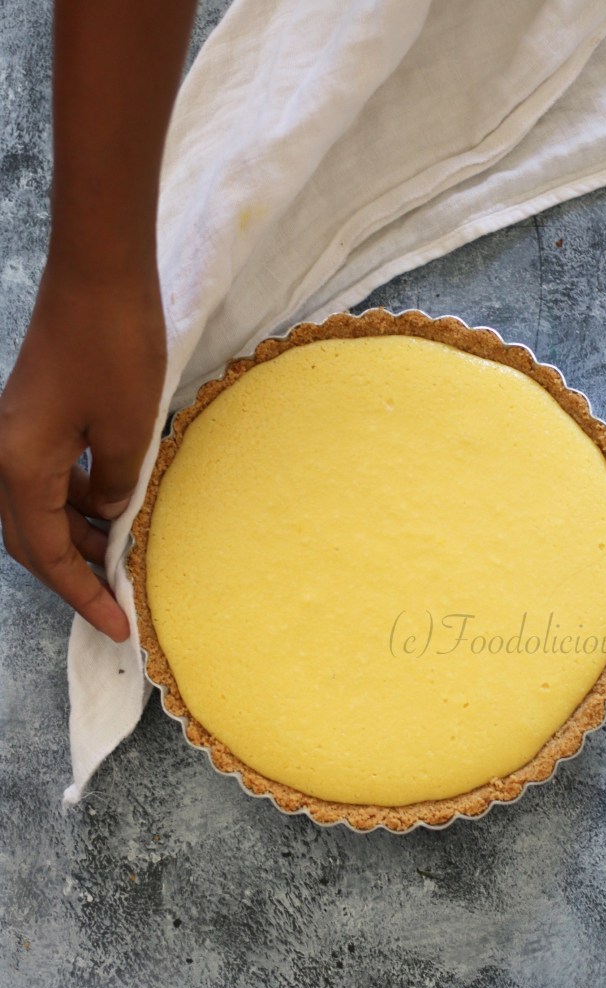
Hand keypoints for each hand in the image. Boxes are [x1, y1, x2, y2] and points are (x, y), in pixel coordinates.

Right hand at [0, 265, 165, 641]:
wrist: (100, 275)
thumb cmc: (115, 348)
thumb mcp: (127, 433)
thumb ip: (113, 487)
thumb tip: (106, 514)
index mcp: (19, 466)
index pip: (47, 553)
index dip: (83, 596)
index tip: (117, 627)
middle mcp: (3, 455)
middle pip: (29, 539)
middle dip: (72, 575)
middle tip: (115, 603)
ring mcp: (14, 435)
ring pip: (37, 508)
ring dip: (74, 537)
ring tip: (118, 559)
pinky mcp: (31, 417)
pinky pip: (46, 477)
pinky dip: (74, 503)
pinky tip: (108, 510)